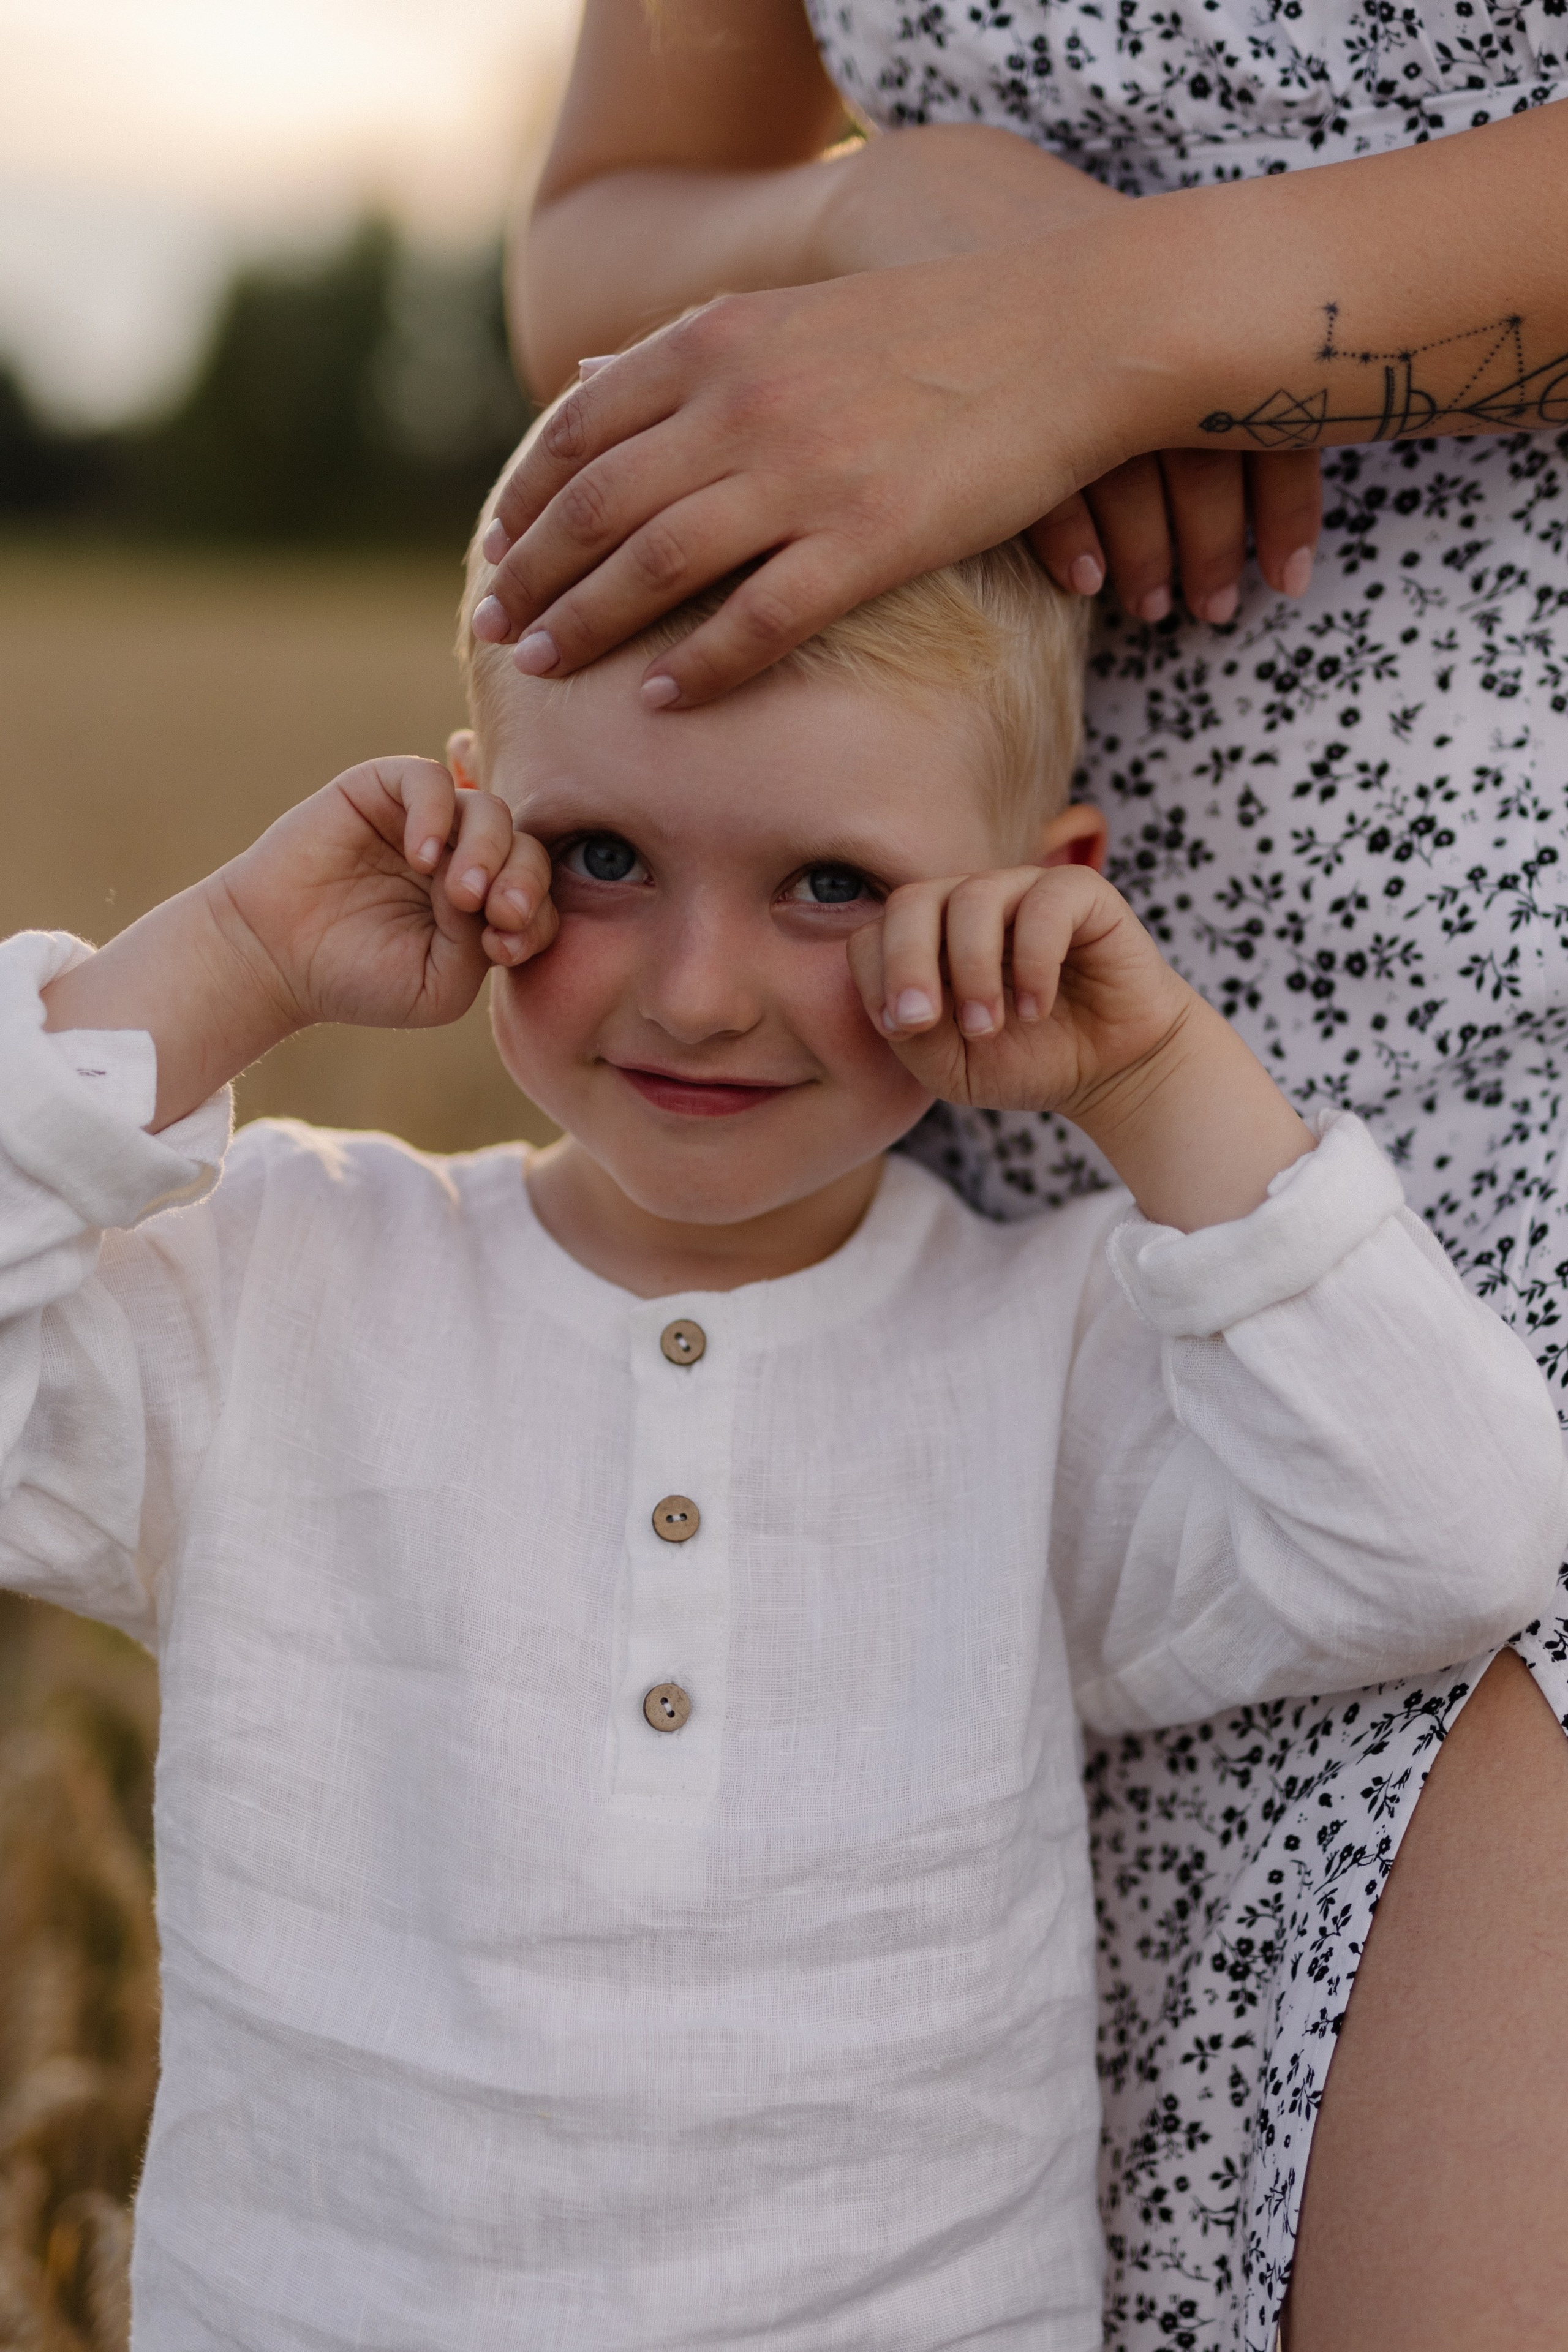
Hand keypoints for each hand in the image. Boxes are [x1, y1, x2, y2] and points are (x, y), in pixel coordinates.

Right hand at [218, 757, 555, 1032]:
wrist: (274, 958)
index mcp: (482, 906)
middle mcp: (460, 857)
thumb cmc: (357, 979)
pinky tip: (421, 858)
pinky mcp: (381, 791)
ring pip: (488, 811)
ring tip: (461, 893)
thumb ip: (482, 946)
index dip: (538, 917)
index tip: (506, 949)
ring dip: (488, 851)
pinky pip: (430, 780)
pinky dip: (437, 814)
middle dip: (525, 882)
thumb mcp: (439, 986)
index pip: (539, 896)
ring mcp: (423, 822)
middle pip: (525, 848)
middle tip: (500, 914)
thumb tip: (496, 893)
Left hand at [478, 245, 1119, 704]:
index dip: (521, 500)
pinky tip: (660, 700)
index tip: (493, 551)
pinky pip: (754, 620)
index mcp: (718, 343)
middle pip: (594, 505)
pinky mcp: (868, 542)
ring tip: (543, 669)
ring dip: (586, 624)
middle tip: (492, 626)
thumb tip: (588, 374)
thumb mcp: (791, 314)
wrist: (1069, 334)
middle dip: (529, 573)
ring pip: (653, 565)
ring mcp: (803, 476)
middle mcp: (742, 406)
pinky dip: (696, 666)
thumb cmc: (933, 329)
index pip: (577, 431)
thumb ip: (691, 353)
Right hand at [813, 125, 1320, 624]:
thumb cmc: (1040, 252)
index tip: (1289, 579)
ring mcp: (1052, 344)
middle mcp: (1130, 312)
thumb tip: (1268, 426)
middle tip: (1215, 613)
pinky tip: (1088, 583)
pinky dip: (1076, 536)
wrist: (911, 187)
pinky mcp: (978, 376)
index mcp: (1182, 289)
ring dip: (1152, 556)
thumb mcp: (1130, 281)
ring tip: (1155, 609)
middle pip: (1205, 446)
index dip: (1287, 505)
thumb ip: (1193, 346)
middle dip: (1218, 545)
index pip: (1270, 402)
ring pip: (1131, 469)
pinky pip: (1042, 467)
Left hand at [846, 863, 1189, 1119]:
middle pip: (911, 901)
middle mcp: (969, 905)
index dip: (876, 979)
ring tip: (988, 1025)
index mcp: (929, 940)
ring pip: (973, 896)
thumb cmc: (1026, 1061)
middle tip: (921, 1023)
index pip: (873, 933)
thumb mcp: (951, 1067)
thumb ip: (913, 1035)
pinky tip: (1037, 1008)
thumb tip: (897, 1004)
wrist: (1111, 1071)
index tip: (904, 1033)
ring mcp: (1024, 891)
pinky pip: (1044, 904)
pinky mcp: (1081, 892)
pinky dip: (1033, 962)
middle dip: (906, 964)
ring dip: (971, 968)